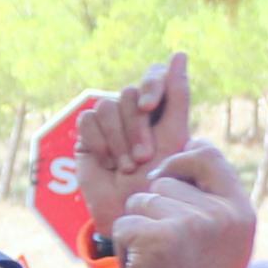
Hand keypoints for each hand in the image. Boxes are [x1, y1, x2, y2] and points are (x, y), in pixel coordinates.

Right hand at [66, 52, 192, 235]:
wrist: (134, 213)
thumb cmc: (161, 182)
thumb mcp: (176, 139)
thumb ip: (177, 97)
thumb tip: (179, 54)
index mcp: (158, 109)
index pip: (153, 75)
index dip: (150, 84)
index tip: (149, 106)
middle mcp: (132, 111)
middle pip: (128, 94)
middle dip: (136, 128)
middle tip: (143, 158)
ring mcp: (109, 122)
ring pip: (107, 106)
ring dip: (119, 140)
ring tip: (127, 168)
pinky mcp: (87, 135)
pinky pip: (88, 120)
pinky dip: (99, 143)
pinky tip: (108, 163)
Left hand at [115, 141, 258, 267]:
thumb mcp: (223, 243)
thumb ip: (211, 201)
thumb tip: (189, 149)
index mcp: (241, 211)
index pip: (206, 153)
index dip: (181, 162)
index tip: (170, 184)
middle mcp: (221, 213)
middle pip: (165, 179)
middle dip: (155, 207)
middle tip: (170, 251)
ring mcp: (191, 223)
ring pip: (141, 200)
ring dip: (139, 228)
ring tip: (159, 262)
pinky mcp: (158, 237)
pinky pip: (125, 222)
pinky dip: (125, 246)